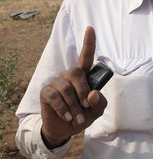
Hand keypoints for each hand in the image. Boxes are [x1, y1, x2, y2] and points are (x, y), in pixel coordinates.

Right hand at [40, 26, 106, 147]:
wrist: (64, 129)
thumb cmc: (82, 115)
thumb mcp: (96, 112)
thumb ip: (99, 103)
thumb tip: (92, 94)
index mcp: (83, 75)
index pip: (86, 56)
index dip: (88, 42)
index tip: (90, 28)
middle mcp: (69, 75)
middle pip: (76, 72)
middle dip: (83, 91)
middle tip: (86, 107)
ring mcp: (56, 82)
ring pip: (66, 88)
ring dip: (74, 106)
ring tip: (77, 117)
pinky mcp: (46, 92)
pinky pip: (55, 97)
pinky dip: (63, 108)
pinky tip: (67, 116)